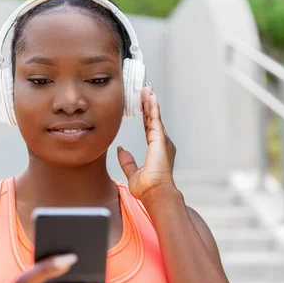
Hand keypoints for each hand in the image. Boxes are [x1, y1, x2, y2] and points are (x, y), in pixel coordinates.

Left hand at [117, 84, 176, 200]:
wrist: (155, 193)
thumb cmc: (148, 188)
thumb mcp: (133, 173)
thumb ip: (127, 161)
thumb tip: (121, 150)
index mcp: (156, 150)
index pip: (150, 127)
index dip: (147, 115)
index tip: (144, 104)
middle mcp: (162, 143)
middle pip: (154, 118)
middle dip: (149, 104)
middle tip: (146, 90)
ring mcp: (162, 140)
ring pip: (155, 116)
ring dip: (150, 101)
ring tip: (146, 89)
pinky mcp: (159, 139)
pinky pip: (155, 118)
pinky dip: (152, 106)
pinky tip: (150, 96)